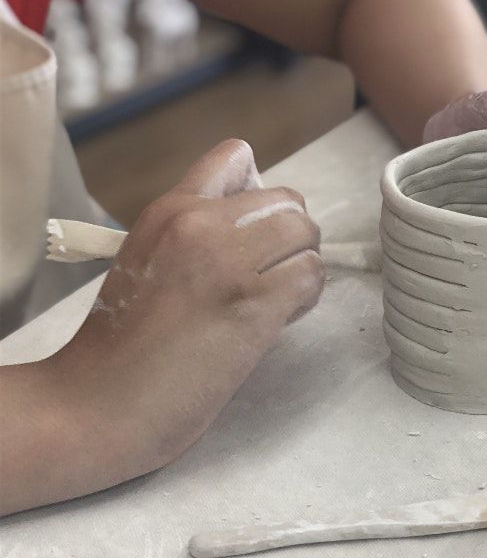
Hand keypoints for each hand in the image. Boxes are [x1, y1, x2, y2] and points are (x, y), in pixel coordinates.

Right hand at [29, 140, 322, 507]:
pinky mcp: (256, 303)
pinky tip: (279, 318)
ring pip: (307, 235)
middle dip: (291, 236)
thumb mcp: (146, 261)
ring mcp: (231, 261)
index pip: (237, 156)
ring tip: (276, 298)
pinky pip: (312, 275)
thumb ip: (195, 233)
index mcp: (172, 208)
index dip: (259, 195)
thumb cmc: (122, 342)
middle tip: (271, 272)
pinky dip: (305, 297)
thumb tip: (256, 224)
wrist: (103, 401)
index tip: (252, 233)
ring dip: (301, 267)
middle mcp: (204, 223)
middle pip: (288, 201)